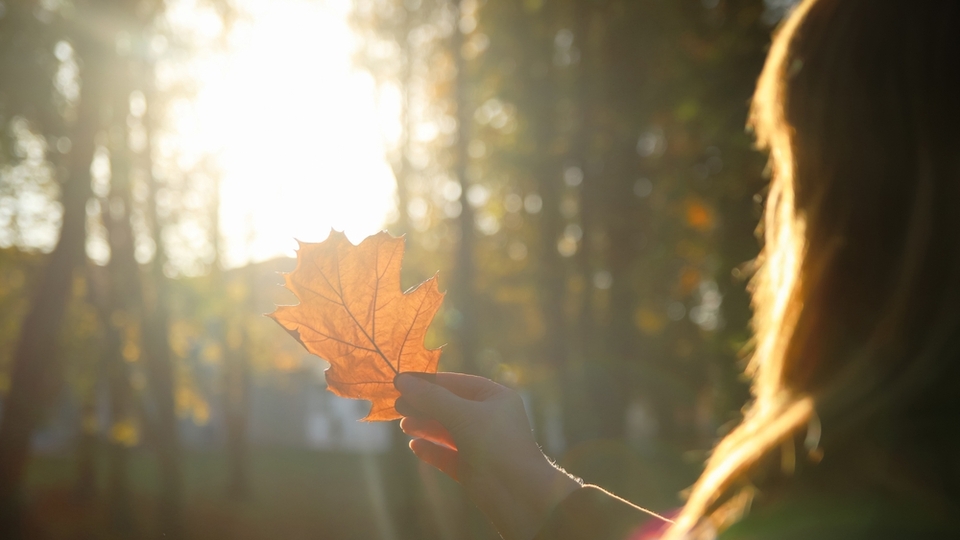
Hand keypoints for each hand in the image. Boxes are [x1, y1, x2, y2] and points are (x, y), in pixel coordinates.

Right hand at [394, 372, 580, 539]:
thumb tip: (401, 380)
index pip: (458, 383)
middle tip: (398, 405)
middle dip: (424, 405)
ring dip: (425, 426)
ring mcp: (481, 444)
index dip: (430, 381)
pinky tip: (414, 446)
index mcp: (496, 398)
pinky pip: (447, 455)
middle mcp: (489, 419)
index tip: (402, 380)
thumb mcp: (463, 414)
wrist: (518, 494)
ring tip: (404, 425)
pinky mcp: (473, 468)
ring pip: (447, 431)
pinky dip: (431, 450)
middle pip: (450, 406)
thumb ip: (431, 398)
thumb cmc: (496, 444)